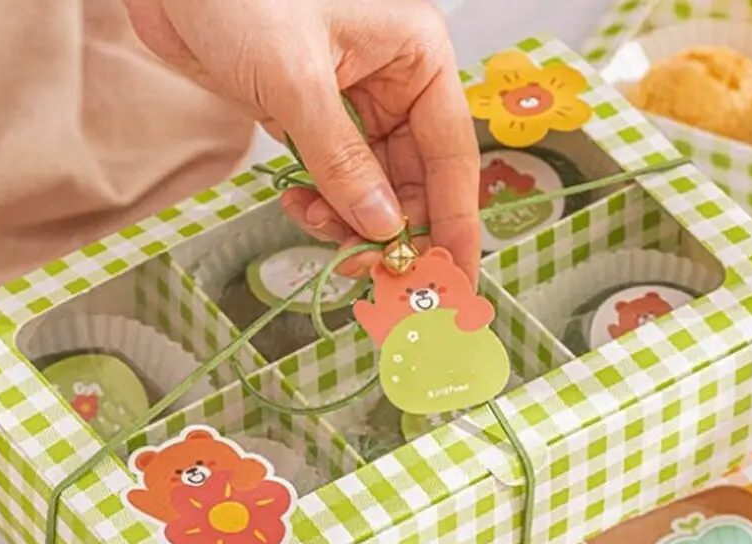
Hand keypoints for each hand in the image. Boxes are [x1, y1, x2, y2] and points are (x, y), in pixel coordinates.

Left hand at [125, 0, 481, 278]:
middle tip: (369, 270)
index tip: (455, 278)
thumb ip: (341, 161)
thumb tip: (381, 227)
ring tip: (317, 226)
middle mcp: (395, 83)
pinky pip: (335, 182)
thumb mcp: (296, 80)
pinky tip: (299, 205)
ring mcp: (354, 104)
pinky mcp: (313, 120)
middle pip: (415, 182)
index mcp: (416, 57)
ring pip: (374, 189)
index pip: (451, 155)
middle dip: (392, 230)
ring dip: (350, 223)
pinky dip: (322, 206)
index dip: (455, 222)